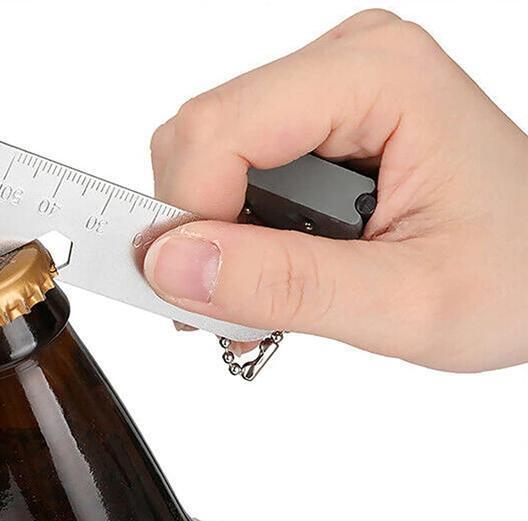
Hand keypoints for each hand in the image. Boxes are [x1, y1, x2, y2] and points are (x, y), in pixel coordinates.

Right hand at [143, 10, 527, 371]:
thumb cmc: (518, 274)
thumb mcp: (405, 302)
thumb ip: (285, 285)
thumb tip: (171, 265)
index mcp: (379, 79)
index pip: (219, 128)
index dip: (187, 218)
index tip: (198, 296)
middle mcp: (346, 65)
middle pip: (200, 137)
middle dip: (196, 235)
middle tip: (234, 312)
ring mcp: (327, 92)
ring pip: (205, 157)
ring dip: (212, 242)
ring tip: (260, 304)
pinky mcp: (316, 125)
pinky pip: (230, 169)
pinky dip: (230, 235)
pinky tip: (267, 276)